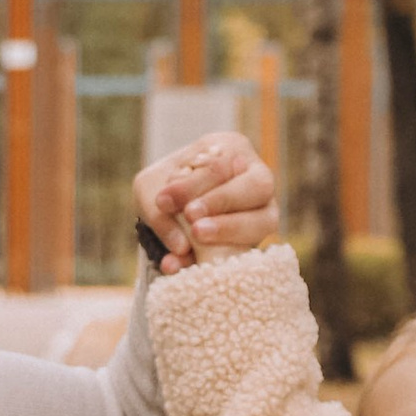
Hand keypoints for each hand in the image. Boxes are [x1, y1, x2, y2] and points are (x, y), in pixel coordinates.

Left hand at [133, 129, 276, 271]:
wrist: (171, 216)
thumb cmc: (165, 190)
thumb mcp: (150, 189)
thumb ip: (158, 212)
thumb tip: (182, 247)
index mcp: (231, 149)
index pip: (222, 162)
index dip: (195, 184)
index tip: (165, 201)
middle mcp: (256, 177)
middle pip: (258, 185)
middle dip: (223, 202)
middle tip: (191, 218)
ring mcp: (264, 210)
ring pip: (265, 220)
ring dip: (230, 230)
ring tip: (196, 238)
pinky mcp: (259, 241)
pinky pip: (252, 250)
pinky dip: (221, 260)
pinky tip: (189, 267)